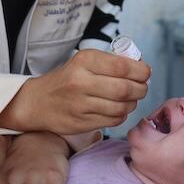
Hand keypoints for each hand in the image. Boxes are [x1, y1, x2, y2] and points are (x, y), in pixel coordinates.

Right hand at [0, 49, 149, 132]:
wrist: (37, 102)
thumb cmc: (66, 79)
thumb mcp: (84, 61)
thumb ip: (111, 62)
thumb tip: (142, 68)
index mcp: (84, 61)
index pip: (122, 66)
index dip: (141, 71)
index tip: (146, 72)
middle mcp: (81, 82)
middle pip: (125, 89)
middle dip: (141, 89)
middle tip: (143, 88)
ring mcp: (81, 105)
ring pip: (121, 107)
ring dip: (133, 103)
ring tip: (131, 99)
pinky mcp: (82, 123)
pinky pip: (113, 120)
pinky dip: (122, 115)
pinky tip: (118, 109)